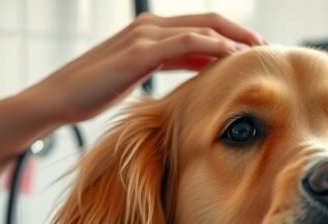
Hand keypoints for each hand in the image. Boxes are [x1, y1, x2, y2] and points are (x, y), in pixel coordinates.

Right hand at [21, 12, 263, 123]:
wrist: (61, 98)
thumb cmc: (98, 90)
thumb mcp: (143, 74)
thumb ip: (171, 65)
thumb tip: (202, 69)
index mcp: (151, 30)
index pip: (201, 25)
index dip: (231, 35)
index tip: (255, 51)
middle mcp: (150, 25)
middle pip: (209, 20)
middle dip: (241, 33)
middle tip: (267, 49)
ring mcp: (145, 35)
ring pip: (202, 28)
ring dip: (234, 39)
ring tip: (258, 53)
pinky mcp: (140, 51)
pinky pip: (187, 42)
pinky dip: (213, 47)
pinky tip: (233, 57)